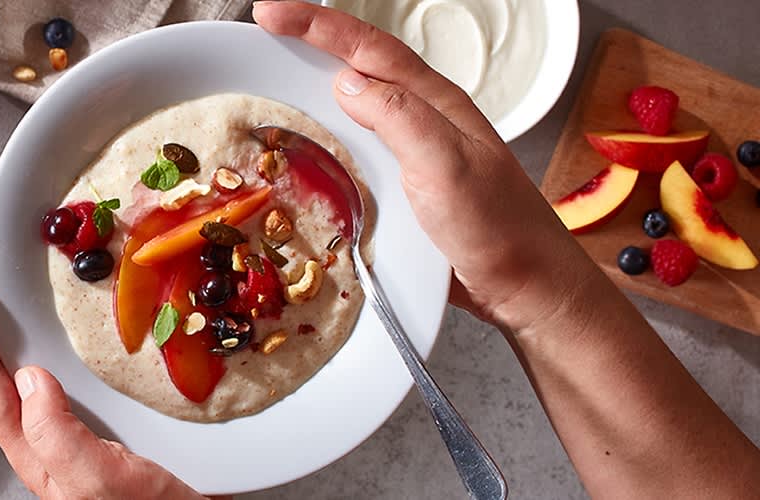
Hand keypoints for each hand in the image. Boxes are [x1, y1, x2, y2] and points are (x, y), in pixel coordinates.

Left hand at [0, 269, 208, 499]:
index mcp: (36, 452)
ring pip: (41, 377)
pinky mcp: (113, 432)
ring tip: (22, 299)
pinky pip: (81, 383)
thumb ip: (56, 434)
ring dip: (27, 336)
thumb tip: (29, 376)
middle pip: (2, 377)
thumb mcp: (95, 481)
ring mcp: (80, 437)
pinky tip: (93, 340)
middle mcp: (50, 442)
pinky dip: (76, 353)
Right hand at [254, 2, 596, 332]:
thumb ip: (399, 118)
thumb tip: (346, 81)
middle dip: (309, 44)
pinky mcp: (404, 185)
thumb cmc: (497, 228)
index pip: (369, 48)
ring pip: (355, 106)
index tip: (271, 13)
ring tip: (270, 84)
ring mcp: (413, 151)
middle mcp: (422, 119)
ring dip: (313, 89)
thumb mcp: (447, 166)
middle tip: (262, 36)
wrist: (526, 286)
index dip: (317, 25)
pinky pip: (355, 147)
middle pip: (360, 66)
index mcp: (434, 102)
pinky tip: (304, 149)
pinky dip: (324, 135)